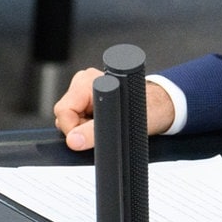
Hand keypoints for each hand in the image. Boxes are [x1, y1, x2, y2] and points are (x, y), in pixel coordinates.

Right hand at [52, 68, 175, 150]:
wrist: (158, 107)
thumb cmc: (147, 109)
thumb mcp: (121, 125)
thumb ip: (94, 133)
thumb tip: (74, 140)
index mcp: (88, 81)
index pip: (63, 110)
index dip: (72, 128)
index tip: (87, 136)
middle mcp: (84, 82)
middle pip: (65, 115)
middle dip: (79, 128)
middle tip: (103, 129)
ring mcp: (85, 90)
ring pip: (71, 118)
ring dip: (85, 128)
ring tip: (107, 124)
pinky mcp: (87, 99)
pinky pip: (78, 118)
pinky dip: (88, 126)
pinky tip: (104, 124)